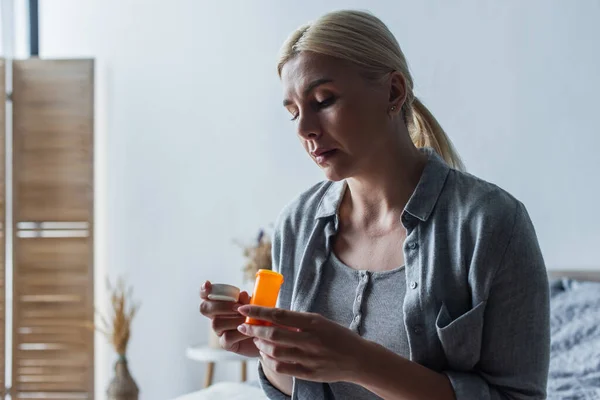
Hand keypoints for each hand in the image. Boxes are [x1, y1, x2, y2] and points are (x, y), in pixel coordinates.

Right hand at [199, 281, 257, 356]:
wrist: (266, 336)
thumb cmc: (257, 316)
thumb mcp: (254, 304)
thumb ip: (247, 300)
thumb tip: (242, 294)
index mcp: (220, 304)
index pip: (205, 295)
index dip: (203, 290)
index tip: (207, 284)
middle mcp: (216, 316)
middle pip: (205, 308)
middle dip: (221, 305)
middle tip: (238, 307)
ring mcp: (219, 330)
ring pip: (216, 323)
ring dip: (233, 320)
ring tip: (247, 320)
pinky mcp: (225, 343)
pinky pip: (226, 337)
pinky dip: (240, 333)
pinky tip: (250, 332)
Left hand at [236, 305, 366, 382]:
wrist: (359, 359)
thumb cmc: (337, 336)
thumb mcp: (320, 321)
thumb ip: (298, 320)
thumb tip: (272, 315)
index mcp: (314, 323)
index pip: (279, 315)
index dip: (259, 311)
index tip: (244, 308)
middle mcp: (311, 340)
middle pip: (273, 334)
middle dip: (254, 329)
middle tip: (244, 326)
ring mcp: (310, 358)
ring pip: (275, 352)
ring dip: (260, 345)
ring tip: (256, 340)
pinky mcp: (309, 373)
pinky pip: (282, 368)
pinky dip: (269, 361)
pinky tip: (266, 355)